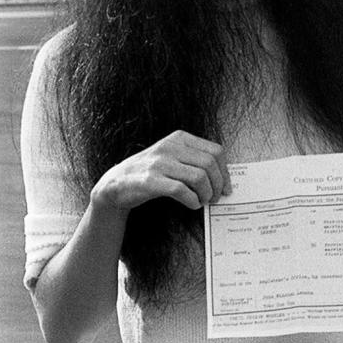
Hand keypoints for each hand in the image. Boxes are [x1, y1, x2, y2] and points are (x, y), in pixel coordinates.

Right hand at [90, 131, 229, 215]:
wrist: (116, 184)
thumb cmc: (150, 172)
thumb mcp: (172, 157)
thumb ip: (194, 161)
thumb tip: (223, 178)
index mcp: (179, 138)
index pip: (215, 151)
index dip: (225, 172)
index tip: (226, 187)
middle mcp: (170, 146)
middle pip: (209, 164)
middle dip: (217, 185)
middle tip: (215, 198)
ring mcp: (159, 162)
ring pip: (198, 177)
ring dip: (206, 194)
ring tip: (203, 201)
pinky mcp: (150, 180)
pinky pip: (181, 190)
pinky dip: (192, 200)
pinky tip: (192, 204)